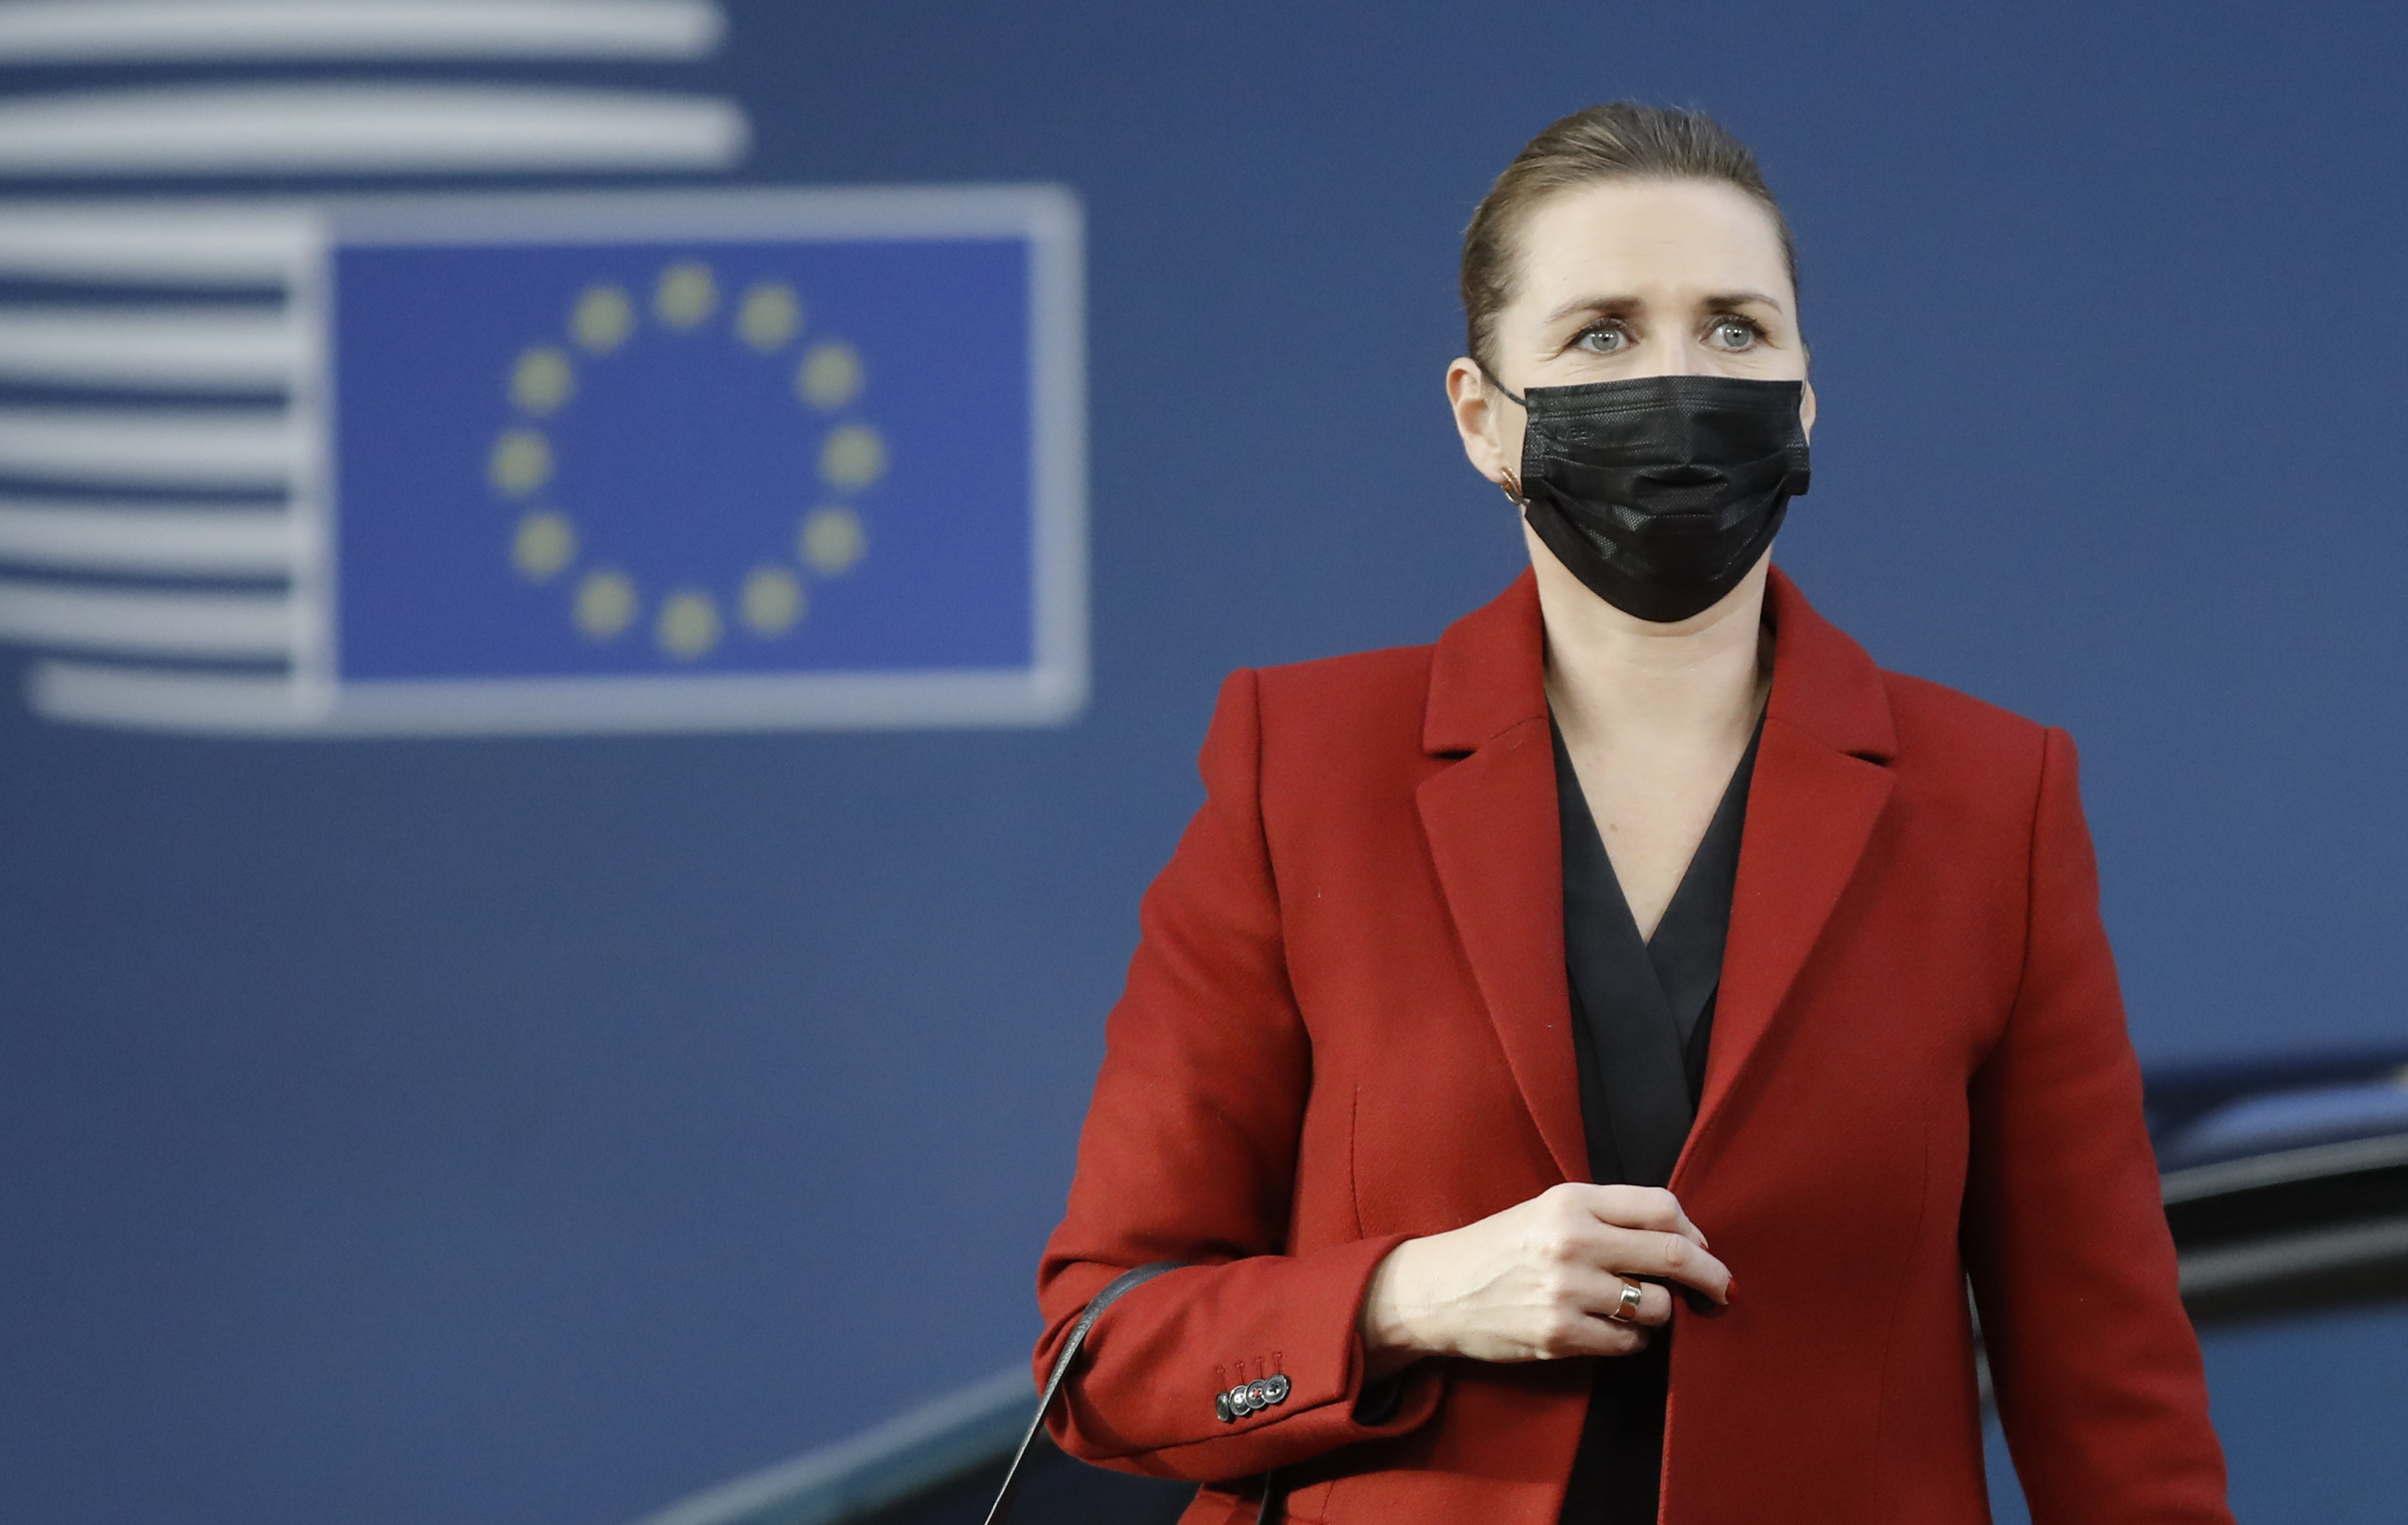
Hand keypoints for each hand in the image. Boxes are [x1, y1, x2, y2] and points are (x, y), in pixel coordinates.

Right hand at [1357, 1183, 1730, 1378]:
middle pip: (1673, 1256)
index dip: (1695, 1232)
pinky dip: (1633, 1340)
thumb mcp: (1549, 1211)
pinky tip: (1611, 1329)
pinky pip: (1629, 1343)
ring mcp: (1567, 1291)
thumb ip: (1610, 1216)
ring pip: (1658, 1306)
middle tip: (1722, 1291)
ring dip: (1662, 1313)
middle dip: (1711, 1277)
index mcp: (1572, 1201)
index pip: (1662, 1207)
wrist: (1438, 1290)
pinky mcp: (1560, 1334)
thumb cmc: (1501, 1249)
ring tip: (1638, 1309)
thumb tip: (1686, 1241)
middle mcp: (1572, 1241)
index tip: (1702, 1249)